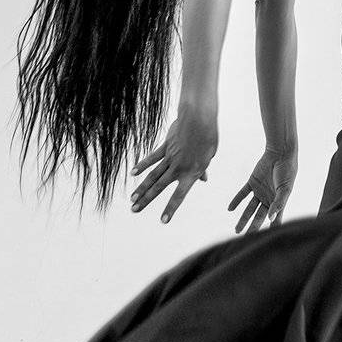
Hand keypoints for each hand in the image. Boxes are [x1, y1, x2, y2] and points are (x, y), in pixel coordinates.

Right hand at [130, 106, 218, 223]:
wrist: (200, 120)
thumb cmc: (208, 139)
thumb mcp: (209, 157)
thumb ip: (202, 169)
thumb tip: (204, 179)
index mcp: (191, 173)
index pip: (179, 195)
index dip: (171, 208)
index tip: (163, 220)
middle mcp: (178, 168)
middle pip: (159, 187)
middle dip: (146, 200)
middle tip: (134, 210)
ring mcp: (170, 158)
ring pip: (153, 175)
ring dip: (141, 188)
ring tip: (132, 199)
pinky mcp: (165, 147)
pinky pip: (152, 158)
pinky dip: (142, 166)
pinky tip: (133, 173)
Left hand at [227, 146, 297, 233]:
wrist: (280, 152)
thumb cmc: (287, 170)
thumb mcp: (285, 188)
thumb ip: (279, 203)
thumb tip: (271, 219)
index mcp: (279, 201)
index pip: (274, 219)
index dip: (270, 230)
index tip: (265, 241)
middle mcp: (269, 198)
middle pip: (259, 216)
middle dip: (253, 227)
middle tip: (245, 238)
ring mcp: (260, 191)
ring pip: (249, 208)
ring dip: (243, 218)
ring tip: (237, 230)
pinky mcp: (252, 182)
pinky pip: (242, 194)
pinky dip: (236, 201)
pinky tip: (230, 209)